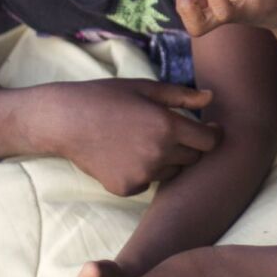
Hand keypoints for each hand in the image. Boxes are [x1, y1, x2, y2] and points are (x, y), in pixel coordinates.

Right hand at [56, 78, 220, 195]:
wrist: (65, 120)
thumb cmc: (106, 97)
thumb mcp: (145, 88)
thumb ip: (182, 96)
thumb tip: (211, 98)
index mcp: (168, 126)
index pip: (209, 141)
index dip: (211, 134)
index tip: (207, 128)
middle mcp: (159, 154)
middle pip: (193, 158)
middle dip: (188, 146)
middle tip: (167, 131)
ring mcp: (142, 174)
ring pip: (172, 172)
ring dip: (166, 160)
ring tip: (142, 141)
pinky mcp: (126, 188)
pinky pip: (148, 183)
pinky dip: (144, 173)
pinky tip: (125, 155)